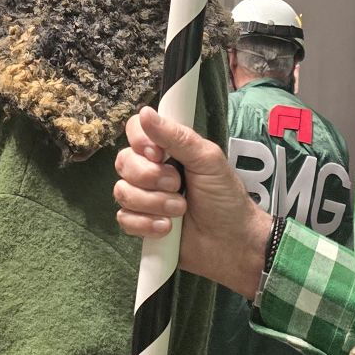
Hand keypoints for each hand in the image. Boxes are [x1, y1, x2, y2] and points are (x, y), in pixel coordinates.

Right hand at [114, 105, 271, 298]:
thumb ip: (176, 136)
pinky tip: (168, 229)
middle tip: (178, 186)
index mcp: (167, 149)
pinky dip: (147, 224)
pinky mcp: (140, 225)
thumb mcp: (208, 160)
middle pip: (123, 161)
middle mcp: (151, 170)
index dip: (140, 141)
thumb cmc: (226, 198)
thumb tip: (145, 112)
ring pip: (122, 191)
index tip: (158, 154)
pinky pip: (124, 219)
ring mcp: (144, 198)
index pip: (134, 130)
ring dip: (154, 203)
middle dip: (151, 178)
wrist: (232, 243)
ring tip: (181, 210)